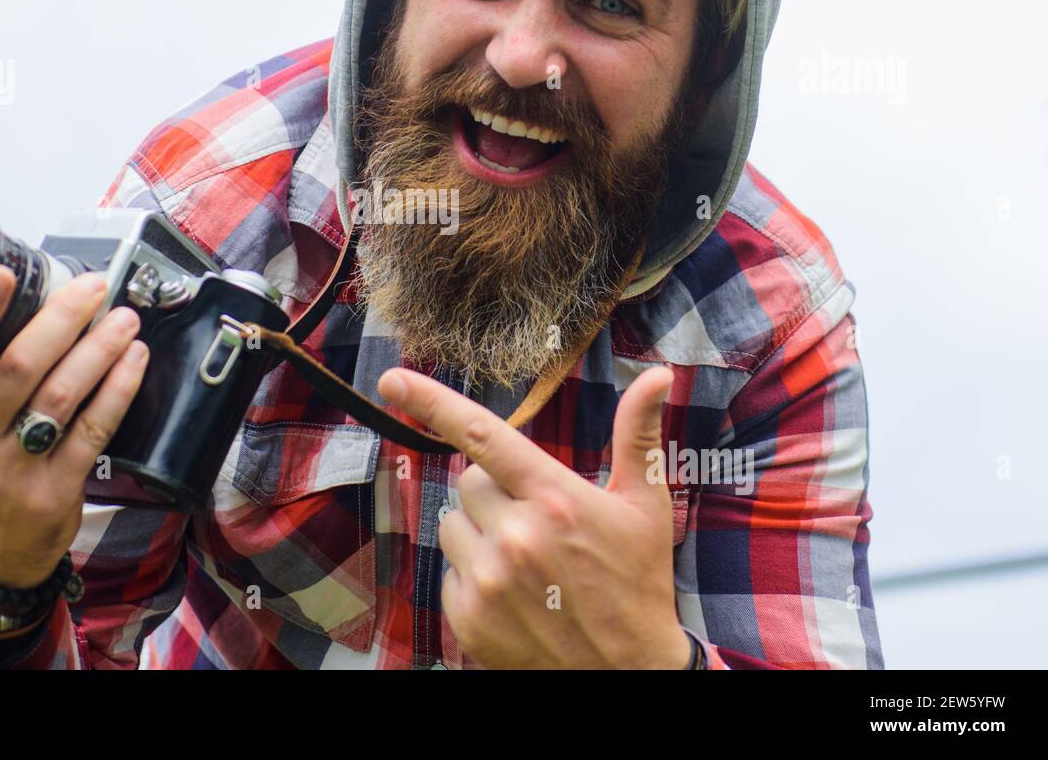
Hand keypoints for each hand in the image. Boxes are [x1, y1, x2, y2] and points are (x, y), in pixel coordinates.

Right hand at [0, 265, 148, 587]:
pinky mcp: (54, 491)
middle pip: (19, 368)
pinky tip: (134, 362)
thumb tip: (25, 312)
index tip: (1, 273)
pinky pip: (93, 431)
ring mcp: (13, 470)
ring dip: (99, 350)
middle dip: (61, 320)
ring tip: (125, 320)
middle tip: (94, 288)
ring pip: (61, 396)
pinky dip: (118, 390)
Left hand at [377, 364, 688, 668]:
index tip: (391, 380)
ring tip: (525, 561)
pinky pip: (449, 570)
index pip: (483, 435)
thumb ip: (637, 434)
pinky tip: (512, 593)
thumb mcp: (645, 505)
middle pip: (469, 480)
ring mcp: (488, 579)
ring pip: (453, 523)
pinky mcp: (469, 618)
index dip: (431, 402)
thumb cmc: (638, 581)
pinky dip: (472, 576)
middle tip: (537, 522)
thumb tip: (656, 374)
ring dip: (480, 533)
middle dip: (496, 492)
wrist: (629, 673)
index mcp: (554, 498)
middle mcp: (516, 535)